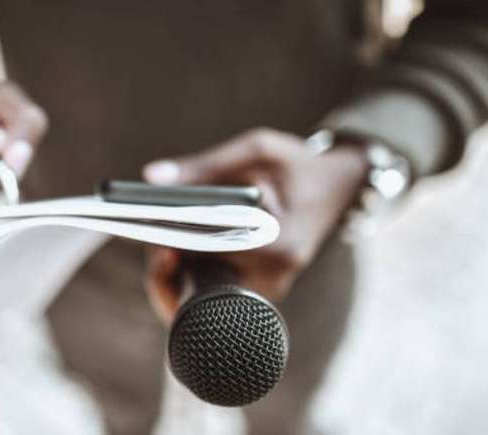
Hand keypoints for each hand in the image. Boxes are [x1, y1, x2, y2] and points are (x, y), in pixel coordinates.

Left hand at [142, 128, 367, 323]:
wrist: (339, 188)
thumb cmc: (297, 165)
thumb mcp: (258, 150)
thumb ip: (205, 165)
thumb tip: (150, 178)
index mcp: (279, 244)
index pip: (212, 255)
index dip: (174, 247)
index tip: (148, 235)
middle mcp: (274, 276)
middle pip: (202, 286)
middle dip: (168, 266)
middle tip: (149, 240)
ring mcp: (266, 289)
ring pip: (203, 295)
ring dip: (175, 272)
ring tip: (158, 242)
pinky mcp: (258, 290)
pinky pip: (213, 290)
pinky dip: (190, 273)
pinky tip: (175, 250)